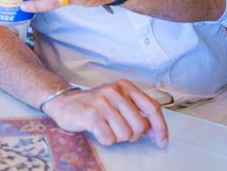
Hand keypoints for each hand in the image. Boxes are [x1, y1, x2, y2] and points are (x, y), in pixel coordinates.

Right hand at [42, 79, 167, 147]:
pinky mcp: (91, 115)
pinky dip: (105, 139)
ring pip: (125, 134)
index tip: (162, 141)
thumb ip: (137, 112)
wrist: (64, 102)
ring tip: (106, 127)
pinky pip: (109, 139)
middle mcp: (115, 91)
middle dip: (132, 135)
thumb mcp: (117, 101)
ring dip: (117, 137)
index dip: (160, 127)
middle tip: (119, 130)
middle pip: (140, 126)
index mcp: (125, 86)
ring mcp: (102, 102)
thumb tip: (156, 131)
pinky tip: (97, 130)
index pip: (152, 107)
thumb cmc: (94, 104)